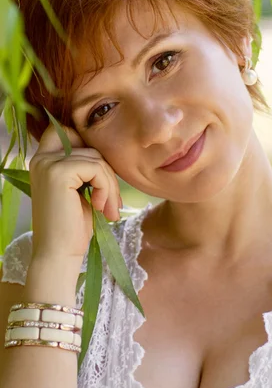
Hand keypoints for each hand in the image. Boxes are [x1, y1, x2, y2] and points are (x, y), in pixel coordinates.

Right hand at [28, 123, 120, 264]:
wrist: (58, 255)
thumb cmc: (72, 226)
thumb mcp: (80, 189)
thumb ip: (85, 166)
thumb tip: (108, 150)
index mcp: (44, 160)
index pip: (69, 132)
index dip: (89, 149)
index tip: (99, 178)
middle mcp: (42, 158)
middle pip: (90, 148)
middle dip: (108, 174)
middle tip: (113, 203)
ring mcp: (49, 164)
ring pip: (97, 159)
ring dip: (110, 185)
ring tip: (109, 210)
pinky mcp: (59, 173)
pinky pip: (96, 168)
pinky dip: (106, 188)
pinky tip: (100, 208)